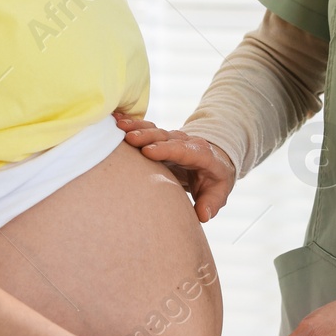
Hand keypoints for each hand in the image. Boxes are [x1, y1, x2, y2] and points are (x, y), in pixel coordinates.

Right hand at [114, 112, 236, 222]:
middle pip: (166, 137)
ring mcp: (172, 139)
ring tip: (119, 127)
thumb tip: (202, 215)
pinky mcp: (161, 138)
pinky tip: (116, 120)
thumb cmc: (215, 179)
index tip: (148, 151)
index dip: (167, 150)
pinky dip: (132, 123)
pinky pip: (146, 128)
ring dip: (137, 128)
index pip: (184, 150)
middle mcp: (186, 142)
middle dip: (148, 136)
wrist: (214, 161)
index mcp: (202, 154)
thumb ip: (211, 203)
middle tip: (129, 138)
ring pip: (154, 130)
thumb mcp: (219, 192)